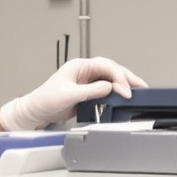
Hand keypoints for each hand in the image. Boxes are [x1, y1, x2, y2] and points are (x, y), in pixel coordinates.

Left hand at [0, 56, 147, 132]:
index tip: (125, 91)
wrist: (36, 111)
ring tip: (137, 91)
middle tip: (141, 87)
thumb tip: (109, 88)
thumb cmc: (45, 100)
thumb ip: (90, 91)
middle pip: (111, 70)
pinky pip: (106, 88)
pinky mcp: (88, 91)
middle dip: (127, 78)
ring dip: (124, 84)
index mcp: (80, 66)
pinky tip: (123, 97)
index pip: (106, 67)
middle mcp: (85, 71)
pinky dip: (116, 92)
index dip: (118, 78)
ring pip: (111, 78)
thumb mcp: (69, 95)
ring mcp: (87, 80)